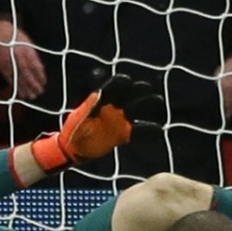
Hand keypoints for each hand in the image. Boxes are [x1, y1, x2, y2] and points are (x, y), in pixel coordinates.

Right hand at [0, 19, 46, 99]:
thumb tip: (41, 71)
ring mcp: (8, 62)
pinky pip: (10, 78)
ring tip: (32, 97)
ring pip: (17, 77)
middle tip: (39, 92)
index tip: (44, 82)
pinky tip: (21, 94)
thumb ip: (33, 57)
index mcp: (24, 49)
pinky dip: (16, 87)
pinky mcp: (1, 67)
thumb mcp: (27, 43)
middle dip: (33, 83)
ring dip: (25, 88)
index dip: (39, 74)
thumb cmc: (17, 39)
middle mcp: (16, 56)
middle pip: (25, 72)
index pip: (33, 64)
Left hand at [30, 75, 163, 171]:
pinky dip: (149, 130)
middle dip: (140, 91)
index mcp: (102, 100)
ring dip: (148, 106)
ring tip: (158, 104)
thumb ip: (89, 107)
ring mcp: (120, 121)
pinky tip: (157, 129)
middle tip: (147, 89)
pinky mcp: (123, 135)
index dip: (122, 83)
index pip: (116, 86)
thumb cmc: (73, 130)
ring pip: (138, 110)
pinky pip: (139, 131)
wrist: (73, 148)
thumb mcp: (78, 117)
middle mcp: (114, 107)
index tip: (127, 82)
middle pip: (131, 95)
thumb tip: (97, 95)